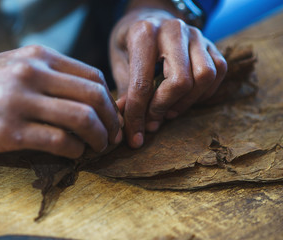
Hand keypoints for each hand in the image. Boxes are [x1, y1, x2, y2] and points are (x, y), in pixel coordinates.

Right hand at [0, 45, 122, 157]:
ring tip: (98, 146)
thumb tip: (88, 97)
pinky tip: (74, 153)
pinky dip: (75, 150)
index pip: (93, 76)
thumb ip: (52, 76)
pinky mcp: (10, 131)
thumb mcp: (18, 66)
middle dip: (111, 120)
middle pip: (94, 96)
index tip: (112, 116)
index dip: (110, 100)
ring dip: (99, 137)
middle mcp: (33, 74)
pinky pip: (59, 141)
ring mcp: (21, 102)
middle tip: (113, 135)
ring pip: (82, 118)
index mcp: (39, 57)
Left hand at [110, 7, 226, 147]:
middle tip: (152, 121)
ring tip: (168, 111)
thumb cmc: (130, 41)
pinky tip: (185, 99)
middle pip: (181, 81)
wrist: (150, 15)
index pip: (142, 83)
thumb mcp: (118, 61)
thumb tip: (127, 124)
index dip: (138, 115)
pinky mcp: (211, 43)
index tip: (135, 137)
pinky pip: (218, 72)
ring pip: (205, 76)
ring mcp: (196, 35)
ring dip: (186, 102)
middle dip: (164, 108)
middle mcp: (174, 30)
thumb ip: (125, 90)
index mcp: (144, 33)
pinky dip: (204, 93)